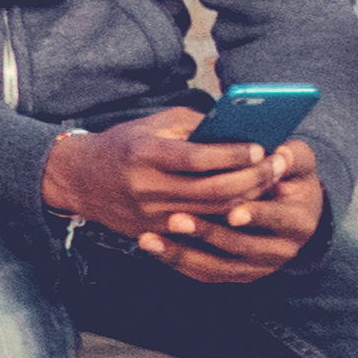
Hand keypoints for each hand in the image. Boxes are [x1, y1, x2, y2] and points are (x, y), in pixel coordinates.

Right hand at [45, 106, 316, 280]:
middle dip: (252, 178)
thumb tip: (241, 130)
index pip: (198, 158)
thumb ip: (196, 127)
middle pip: (213, 191)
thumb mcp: (155, 125)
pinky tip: (249, 203)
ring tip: (270, 182)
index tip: (261, 147)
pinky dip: (229, 216)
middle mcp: (146, 188)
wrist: (79, 179)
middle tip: (278, 166)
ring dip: (248, 199)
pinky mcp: (153, 232)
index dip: (233, 154)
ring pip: (213, 214)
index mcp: (145, 155)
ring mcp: (150, 215)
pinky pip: (200, 228)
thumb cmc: (126, 144)